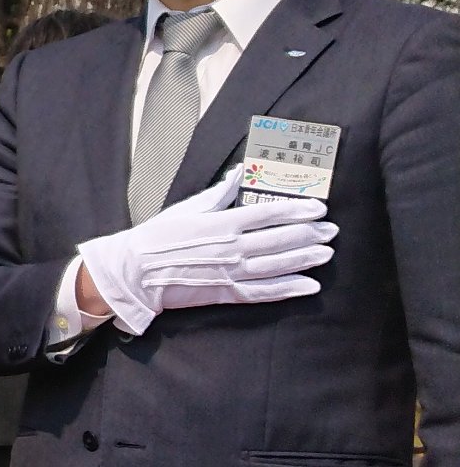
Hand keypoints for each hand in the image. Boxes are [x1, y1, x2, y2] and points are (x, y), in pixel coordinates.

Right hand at [73, 168, 336, 336]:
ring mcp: (231, 273)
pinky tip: (309, 286)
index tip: (319, 207)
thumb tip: (240, 173)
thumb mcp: (186, 208)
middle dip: (309, 234)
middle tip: (332, 230)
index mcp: (222, 223)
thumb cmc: (156, 236)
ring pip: (278, 265)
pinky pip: (264, 292)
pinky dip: (289, 289)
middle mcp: (231, 248)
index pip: (269, 214)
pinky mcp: (226, 293)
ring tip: (326, 253)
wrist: (133, 272)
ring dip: (306, 259)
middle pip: (280, 240)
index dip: (297, 209)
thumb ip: (219, 192)